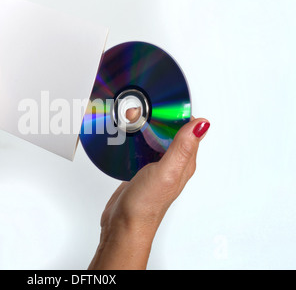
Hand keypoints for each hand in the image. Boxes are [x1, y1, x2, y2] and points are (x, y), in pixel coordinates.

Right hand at [89, 118, 209, 268]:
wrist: (123, 224)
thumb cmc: (146, 205)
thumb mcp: (166, 172)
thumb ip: (182, 148)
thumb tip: (202, 124)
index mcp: (184, 161)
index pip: (189, 128)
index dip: (180, 111)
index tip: (167, 100)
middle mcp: (172, 162)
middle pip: (171, 130)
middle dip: (160, 115)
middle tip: (146, 107)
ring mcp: (155, 165)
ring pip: (155, 136)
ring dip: (146, 123)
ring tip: (135, 114)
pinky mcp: (140, 167)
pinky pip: (141, 145)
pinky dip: (136, 135)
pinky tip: (128, 132)